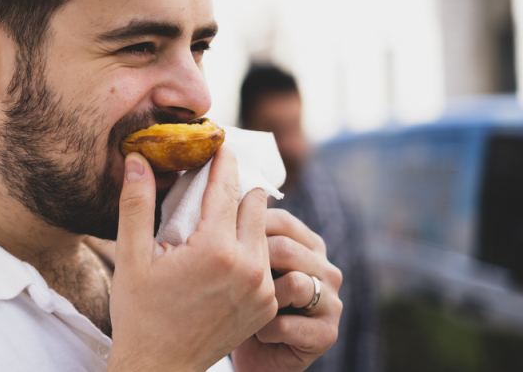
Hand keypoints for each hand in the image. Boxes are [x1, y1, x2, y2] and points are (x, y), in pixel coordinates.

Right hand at [107, 146, 277, 371]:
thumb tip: (136, 159)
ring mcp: (263, 288)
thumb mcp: (131, 257)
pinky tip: (227, 249)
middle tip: (213, 182)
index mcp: (215, 250)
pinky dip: (252, 247)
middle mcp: (248, 267)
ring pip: (263, 230)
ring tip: (218, 216)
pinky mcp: (268, 304)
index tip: (221, 142)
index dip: (223, 161)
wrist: (160, 368)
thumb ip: (137, 203)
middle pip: (254, 204)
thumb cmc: (140, 314)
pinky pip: (266, 259)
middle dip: (234, 189)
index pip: (227, 188)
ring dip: (245, 217)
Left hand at [230, 209, 342, 371]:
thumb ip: (245, 232)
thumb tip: (220, 197)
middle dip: (252, 262)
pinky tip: (257, 333)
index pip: (282, 220)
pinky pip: (289, 323)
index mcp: (309, 245)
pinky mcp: (327, 334)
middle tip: (233, 279)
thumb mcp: (246, 261)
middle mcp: (326, 269)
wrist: (258, 354)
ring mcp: (332, 302)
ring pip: (295, 283)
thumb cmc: (246, 301)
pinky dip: (265, 330)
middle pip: (286, 248)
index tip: (223, 240)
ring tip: (249, 307)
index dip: (248, 226)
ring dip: (263, 297)